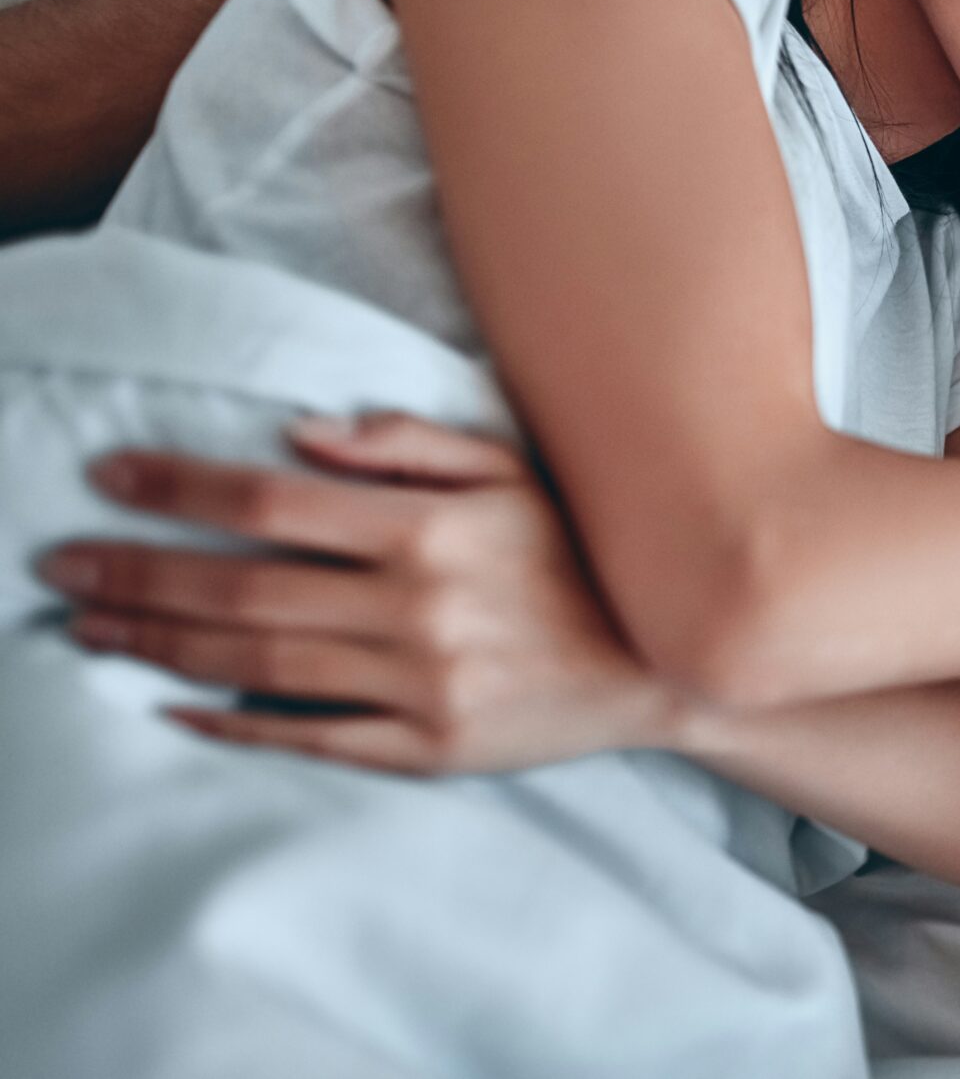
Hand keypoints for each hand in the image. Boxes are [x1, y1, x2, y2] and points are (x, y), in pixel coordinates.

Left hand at [42, 415, 680, 774]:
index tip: (109, 474)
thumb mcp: (517, 469)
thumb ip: (413, 444)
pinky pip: (309, 738)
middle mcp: (417, 610)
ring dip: (160, 643)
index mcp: (432, 532)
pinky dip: (233, 725)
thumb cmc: (586, 550)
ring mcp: (419, 687)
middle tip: (60, 562)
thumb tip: (303, 437)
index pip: (271, 506)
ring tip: (91, 623)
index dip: (179, 488)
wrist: (673, 661)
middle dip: (137, 571)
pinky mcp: (427, 748)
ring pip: (256, 664)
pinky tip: (173, 708)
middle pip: (241, 589)